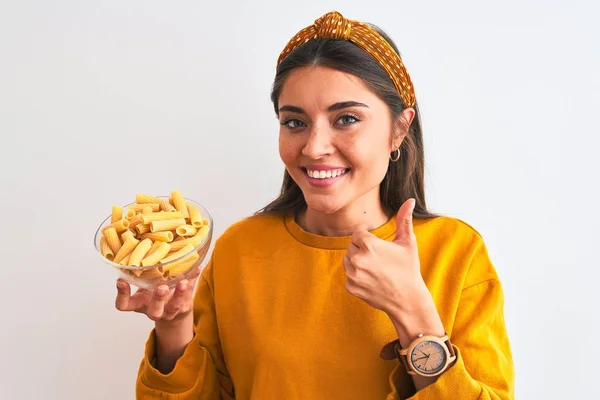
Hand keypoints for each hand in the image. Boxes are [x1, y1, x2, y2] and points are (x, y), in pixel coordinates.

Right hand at [115, 266, 201, 321]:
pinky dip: (193, 279)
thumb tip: (135, 249)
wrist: (175, 312)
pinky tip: (197, 268)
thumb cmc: (154, 295)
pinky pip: (191, 292)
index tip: (121, 280)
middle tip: (162, 287)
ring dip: (180, 294)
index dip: (122, 295)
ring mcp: (171, 310)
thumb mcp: (143, 287)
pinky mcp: (185, 305)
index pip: (124, 305)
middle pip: (155, 311)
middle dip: (158, 299)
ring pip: (175, 306)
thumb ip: (139, 274)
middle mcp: (154, 310)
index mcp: (140, 304)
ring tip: (183, 282)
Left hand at [342, 198, 426, 316]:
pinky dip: (357, 276)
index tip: (378, 246)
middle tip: (379, 259)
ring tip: (375, 268)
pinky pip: (348, 275)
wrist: (407, 299)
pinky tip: (371, 279)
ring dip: (357, 262)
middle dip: (362, 249)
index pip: (358, 233)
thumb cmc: (409, 269)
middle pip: (351, 246)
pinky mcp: (350, 286)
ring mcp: (352, 274)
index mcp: (369, 245)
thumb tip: (410, 200)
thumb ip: (404, 219)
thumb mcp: (407, 242)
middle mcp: (357, 258)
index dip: (368, 238)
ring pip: (347, 259)